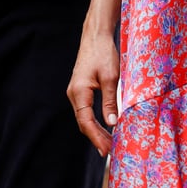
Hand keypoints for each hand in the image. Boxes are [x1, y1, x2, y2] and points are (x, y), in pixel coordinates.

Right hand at [67, 30, 119, 157]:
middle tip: (111, 151)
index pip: (86, 122)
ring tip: (110, 143)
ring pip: (84, 117)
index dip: (96, 138)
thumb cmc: (104, 53)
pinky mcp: (81, 89)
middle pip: (83, 122)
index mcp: (79, 92)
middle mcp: (74, 93)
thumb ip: (110, 101)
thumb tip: (112, 124)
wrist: (96, 35)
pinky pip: (86, 110)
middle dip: (96, 138)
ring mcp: (76, 91)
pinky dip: (94, 121)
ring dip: (96, 130)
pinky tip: (105, 127)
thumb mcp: (111, 77)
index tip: (106, 150)